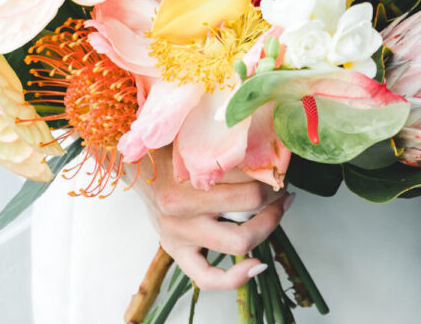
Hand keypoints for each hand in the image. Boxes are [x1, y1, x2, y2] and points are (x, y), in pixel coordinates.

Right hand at [133, 148, 291, 291]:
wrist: (139, 170)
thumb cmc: (171, 150)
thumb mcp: (196, 142)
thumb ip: (225, 148)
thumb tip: (268, 147)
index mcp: (189, 172)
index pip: (246, 172)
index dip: (271, 171)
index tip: (279, 168)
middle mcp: (183, 206)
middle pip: (249, 202)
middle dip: (274, 195)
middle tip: (282, 188)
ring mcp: (180, 234)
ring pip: (238, 240)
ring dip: (268, 225)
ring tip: (277, 212)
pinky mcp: (176, 252)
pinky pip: (206, 277)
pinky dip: (235, 278)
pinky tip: (256, 266)